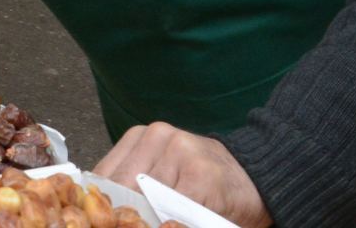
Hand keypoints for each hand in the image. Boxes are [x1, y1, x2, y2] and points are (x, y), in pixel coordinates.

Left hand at [94, 123, 271, 227]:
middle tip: (127, 223)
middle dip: (124, 215)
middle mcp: (156, 136)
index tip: (105, 221)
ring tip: (159, 221)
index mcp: (139, 137)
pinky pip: (172, 211)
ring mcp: (179, 151)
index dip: (102, 207)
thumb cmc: (203, 182)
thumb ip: (131, 187)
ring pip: (144, 201)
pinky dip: (170, 222)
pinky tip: (177, 221)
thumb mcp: (161, 174)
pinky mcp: (200, 174)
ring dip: (147, 219)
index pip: (103, 178)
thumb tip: (100, 214)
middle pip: (121, 189)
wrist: (255, 176)